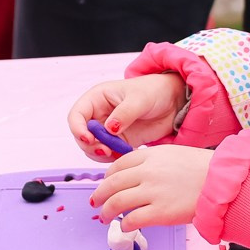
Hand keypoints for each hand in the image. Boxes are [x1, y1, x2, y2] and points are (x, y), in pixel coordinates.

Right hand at [67, 72, 185, 158]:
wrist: (173, 103)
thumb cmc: (154, 91)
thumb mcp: (140, 98)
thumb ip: (124, 113)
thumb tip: (109, 128)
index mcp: (97, 98)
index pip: (76, 115)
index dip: (78, 128)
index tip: (88, 139)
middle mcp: (98, 115)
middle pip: (81, 135)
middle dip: (90, 146)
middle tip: (106, 151)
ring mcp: (107, 130)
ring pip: (92, 148)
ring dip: (101, 154)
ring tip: (119, 152)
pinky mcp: (118, 142)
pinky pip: (107, 154)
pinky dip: (113, 158)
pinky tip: (126, 153)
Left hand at [92, 144, 211, 231]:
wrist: (223, 182)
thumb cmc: (204, 169)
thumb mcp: (174, 154)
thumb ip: (153, 162)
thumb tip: (137, 175)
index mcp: (150, 156)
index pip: (118, 165)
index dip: (107, 177)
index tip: (104, 184)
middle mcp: (147, 173)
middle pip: (112, 183)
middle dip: (100, 194)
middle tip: (95, 202)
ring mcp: (152, 193)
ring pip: (117, 202)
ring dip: (106, 211)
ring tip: (104, 217)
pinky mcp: (160, 213)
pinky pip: (133, 220)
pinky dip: (125, 224)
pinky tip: (125, 226)